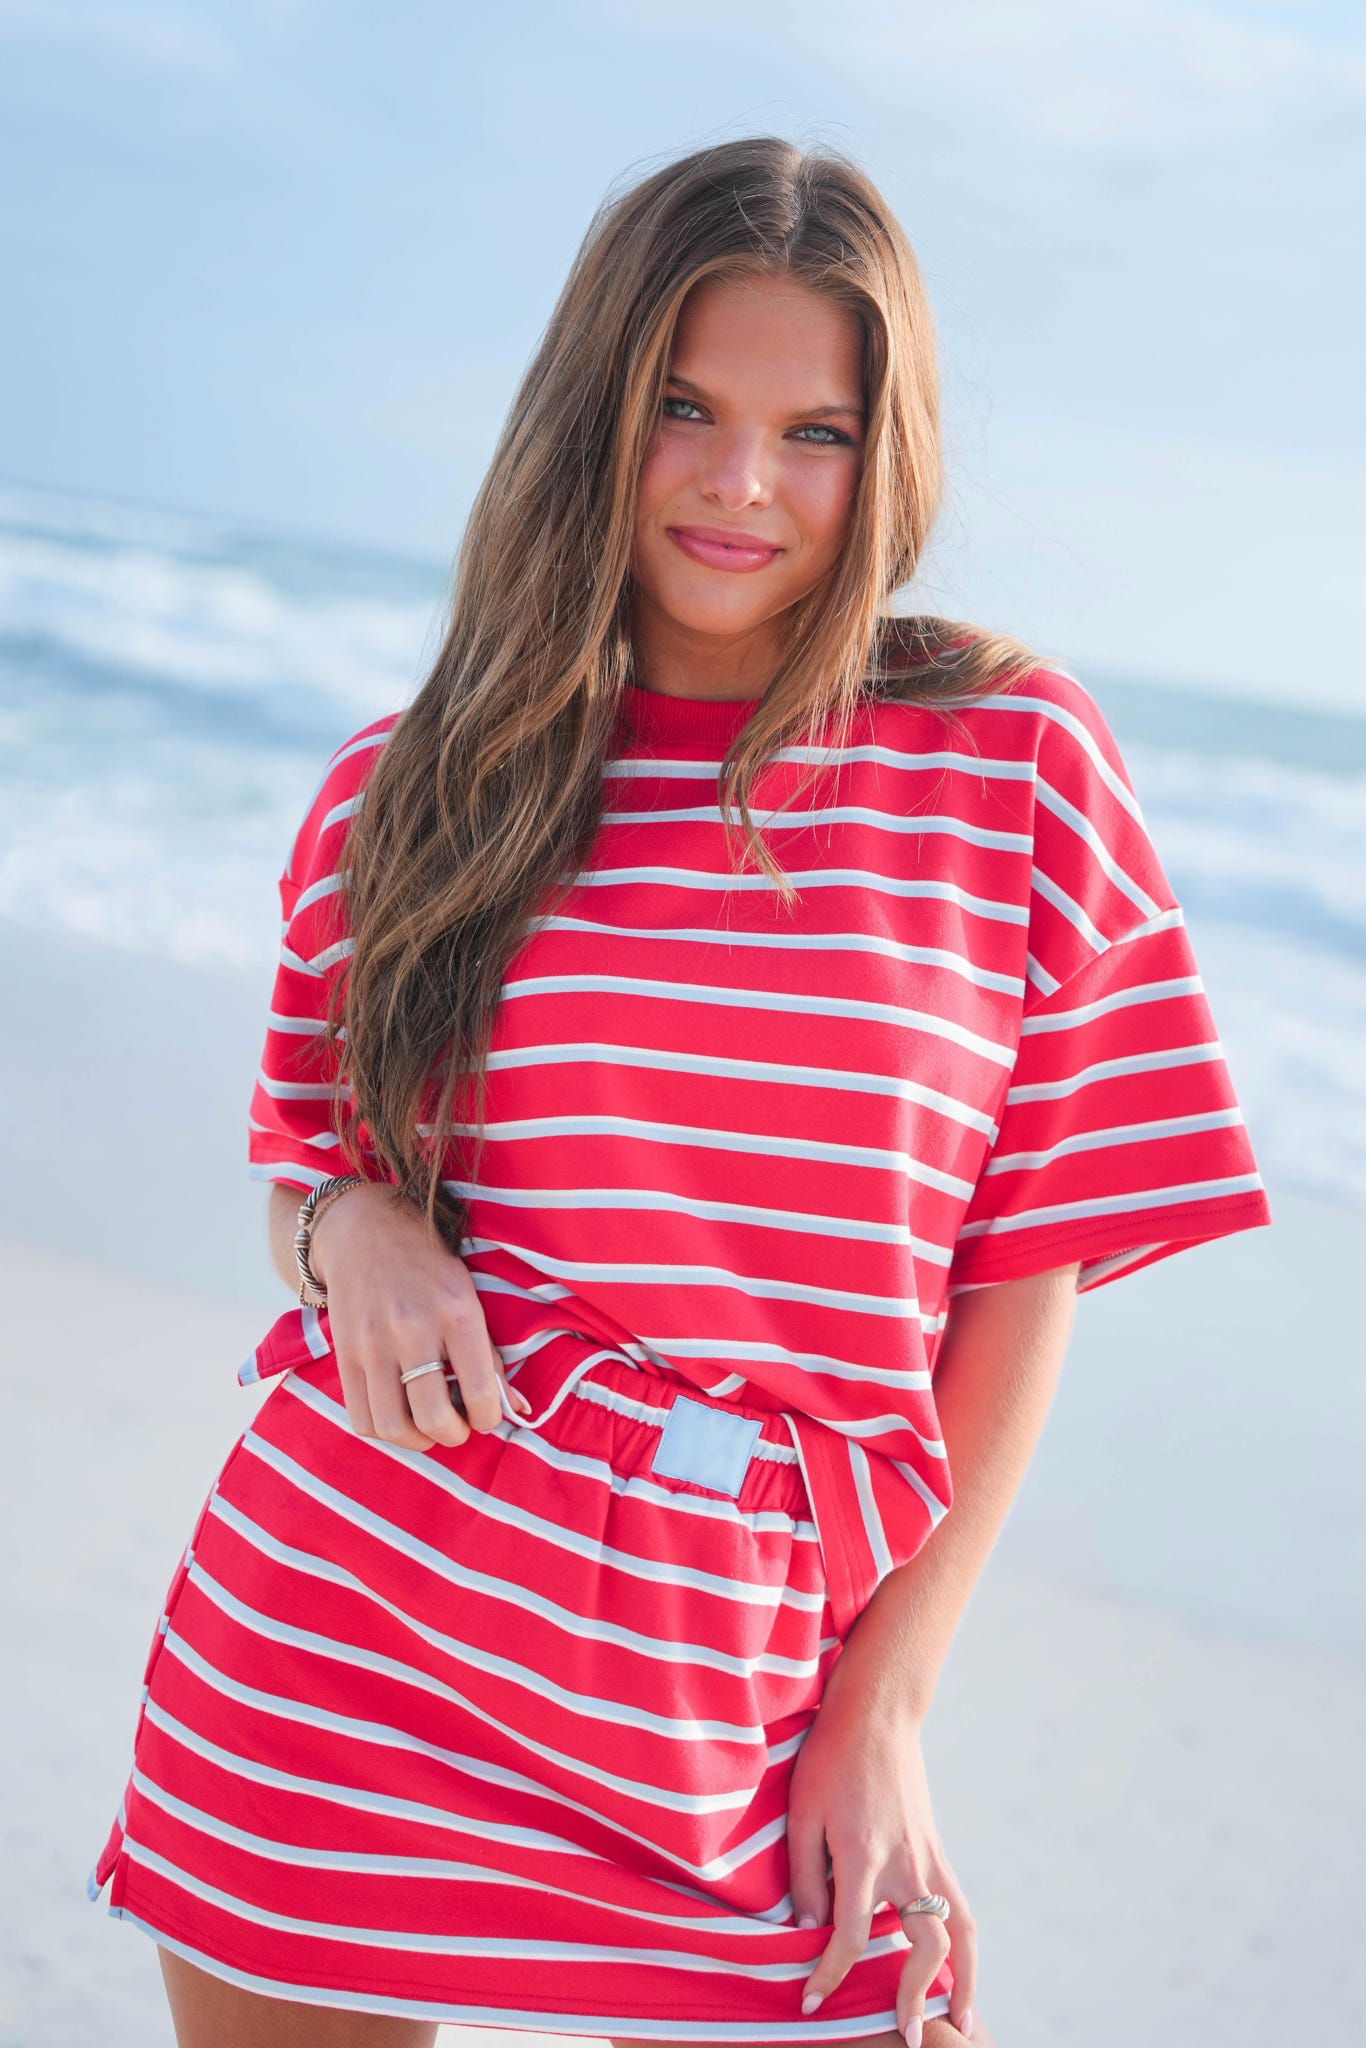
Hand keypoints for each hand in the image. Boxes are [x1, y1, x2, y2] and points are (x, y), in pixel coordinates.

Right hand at [308, 1181, 530, 1451]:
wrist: (365, 1232)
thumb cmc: (430, 1269)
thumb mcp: (470, 1297)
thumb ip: (492, 1356)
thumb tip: (518, 1409)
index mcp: (457, 1312)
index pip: (480, 1390)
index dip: (489, 1418)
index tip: (486, 1415)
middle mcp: (413, 1329)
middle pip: (433, 1417)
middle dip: (453, 1435)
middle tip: (458, 1425)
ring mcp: (373, 1344)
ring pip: (393, 1426)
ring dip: (417, 1440)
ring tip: (428, 1426)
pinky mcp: (345, 1355)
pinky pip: (361, 1418)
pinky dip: (383, 1430)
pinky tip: (398, 1414)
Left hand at [787, 1640, 976, 2043]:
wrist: (876, 1713)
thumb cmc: (829, 1759)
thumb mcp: (801, 1813)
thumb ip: (806, 1876)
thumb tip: (810, 1931)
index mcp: (862, 1855)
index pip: (848, 1936)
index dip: (828, 1976)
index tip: (811, 2003)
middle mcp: (904, 1863)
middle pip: (924, 1947)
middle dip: (914, 1997)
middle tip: (907, 2038)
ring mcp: (928, 1856)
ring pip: (960, 1932)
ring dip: (964, 1981)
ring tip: (961, 2022)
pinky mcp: (937, 1849)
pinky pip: (960, 1906)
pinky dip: (966, 1945)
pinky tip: (960, 1970)